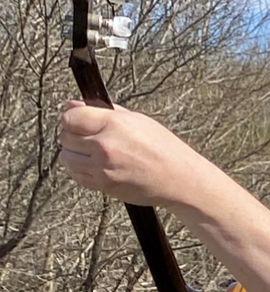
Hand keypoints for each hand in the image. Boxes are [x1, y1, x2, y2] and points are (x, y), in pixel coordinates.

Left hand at [60, 101, 216, 208]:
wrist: (181, 181)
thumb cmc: (164, 149)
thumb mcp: (137, 120)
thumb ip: (103, 112)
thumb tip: (72, 106)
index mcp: (114, 125)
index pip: (69, 117)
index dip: (71, 117)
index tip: (77, 120)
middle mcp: (105, 146)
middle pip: (65, 137)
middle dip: (73, 135)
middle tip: (87, 137)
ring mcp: (103, 168)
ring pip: (66, 157)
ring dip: (74, 154)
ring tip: (91, 153)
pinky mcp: (104, 186)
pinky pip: (76, 175)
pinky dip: (80, 170)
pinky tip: (94, 166)